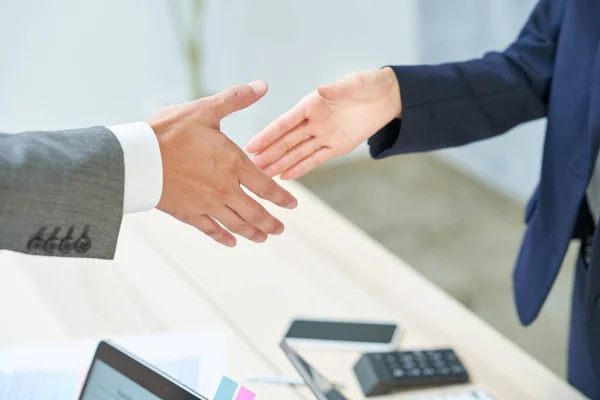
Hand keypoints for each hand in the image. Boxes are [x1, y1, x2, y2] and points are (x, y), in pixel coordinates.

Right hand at [148, 80, 297, 246]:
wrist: (137, 157)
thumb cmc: (169, 131)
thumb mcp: (205, 110)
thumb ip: (236, 99)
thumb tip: (262, 85)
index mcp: (234, 164)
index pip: (266, 187)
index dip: (282, 198)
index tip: (292, 205)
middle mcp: (225, 189)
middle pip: (255, 212)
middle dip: (270, 223)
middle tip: (279, 229)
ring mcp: (207, 204)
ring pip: (237, 224)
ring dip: (252, 233)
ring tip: (263, 238)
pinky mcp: (188, 214)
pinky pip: (210, 229)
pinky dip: (223, 237)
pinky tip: (231, 242)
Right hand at [246, 67, 401, 179]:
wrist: (387, 97)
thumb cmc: (368, 84)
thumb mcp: (354, 83)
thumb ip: (337, 89)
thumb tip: (321, 89)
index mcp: (312, 105)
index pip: (285, 123)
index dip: (267, 135)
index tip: (251, 146)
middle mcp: (314, 122)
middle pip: (287, 142)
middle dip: (269, 155)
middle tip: (250, 168)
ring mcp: (324, 136)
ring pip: (298, 153)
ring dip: (280, 164)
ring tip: (263, 176)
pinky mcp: (337, 147)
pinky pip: (316, 160)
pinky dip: (301, 168)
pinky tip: (286, 177)